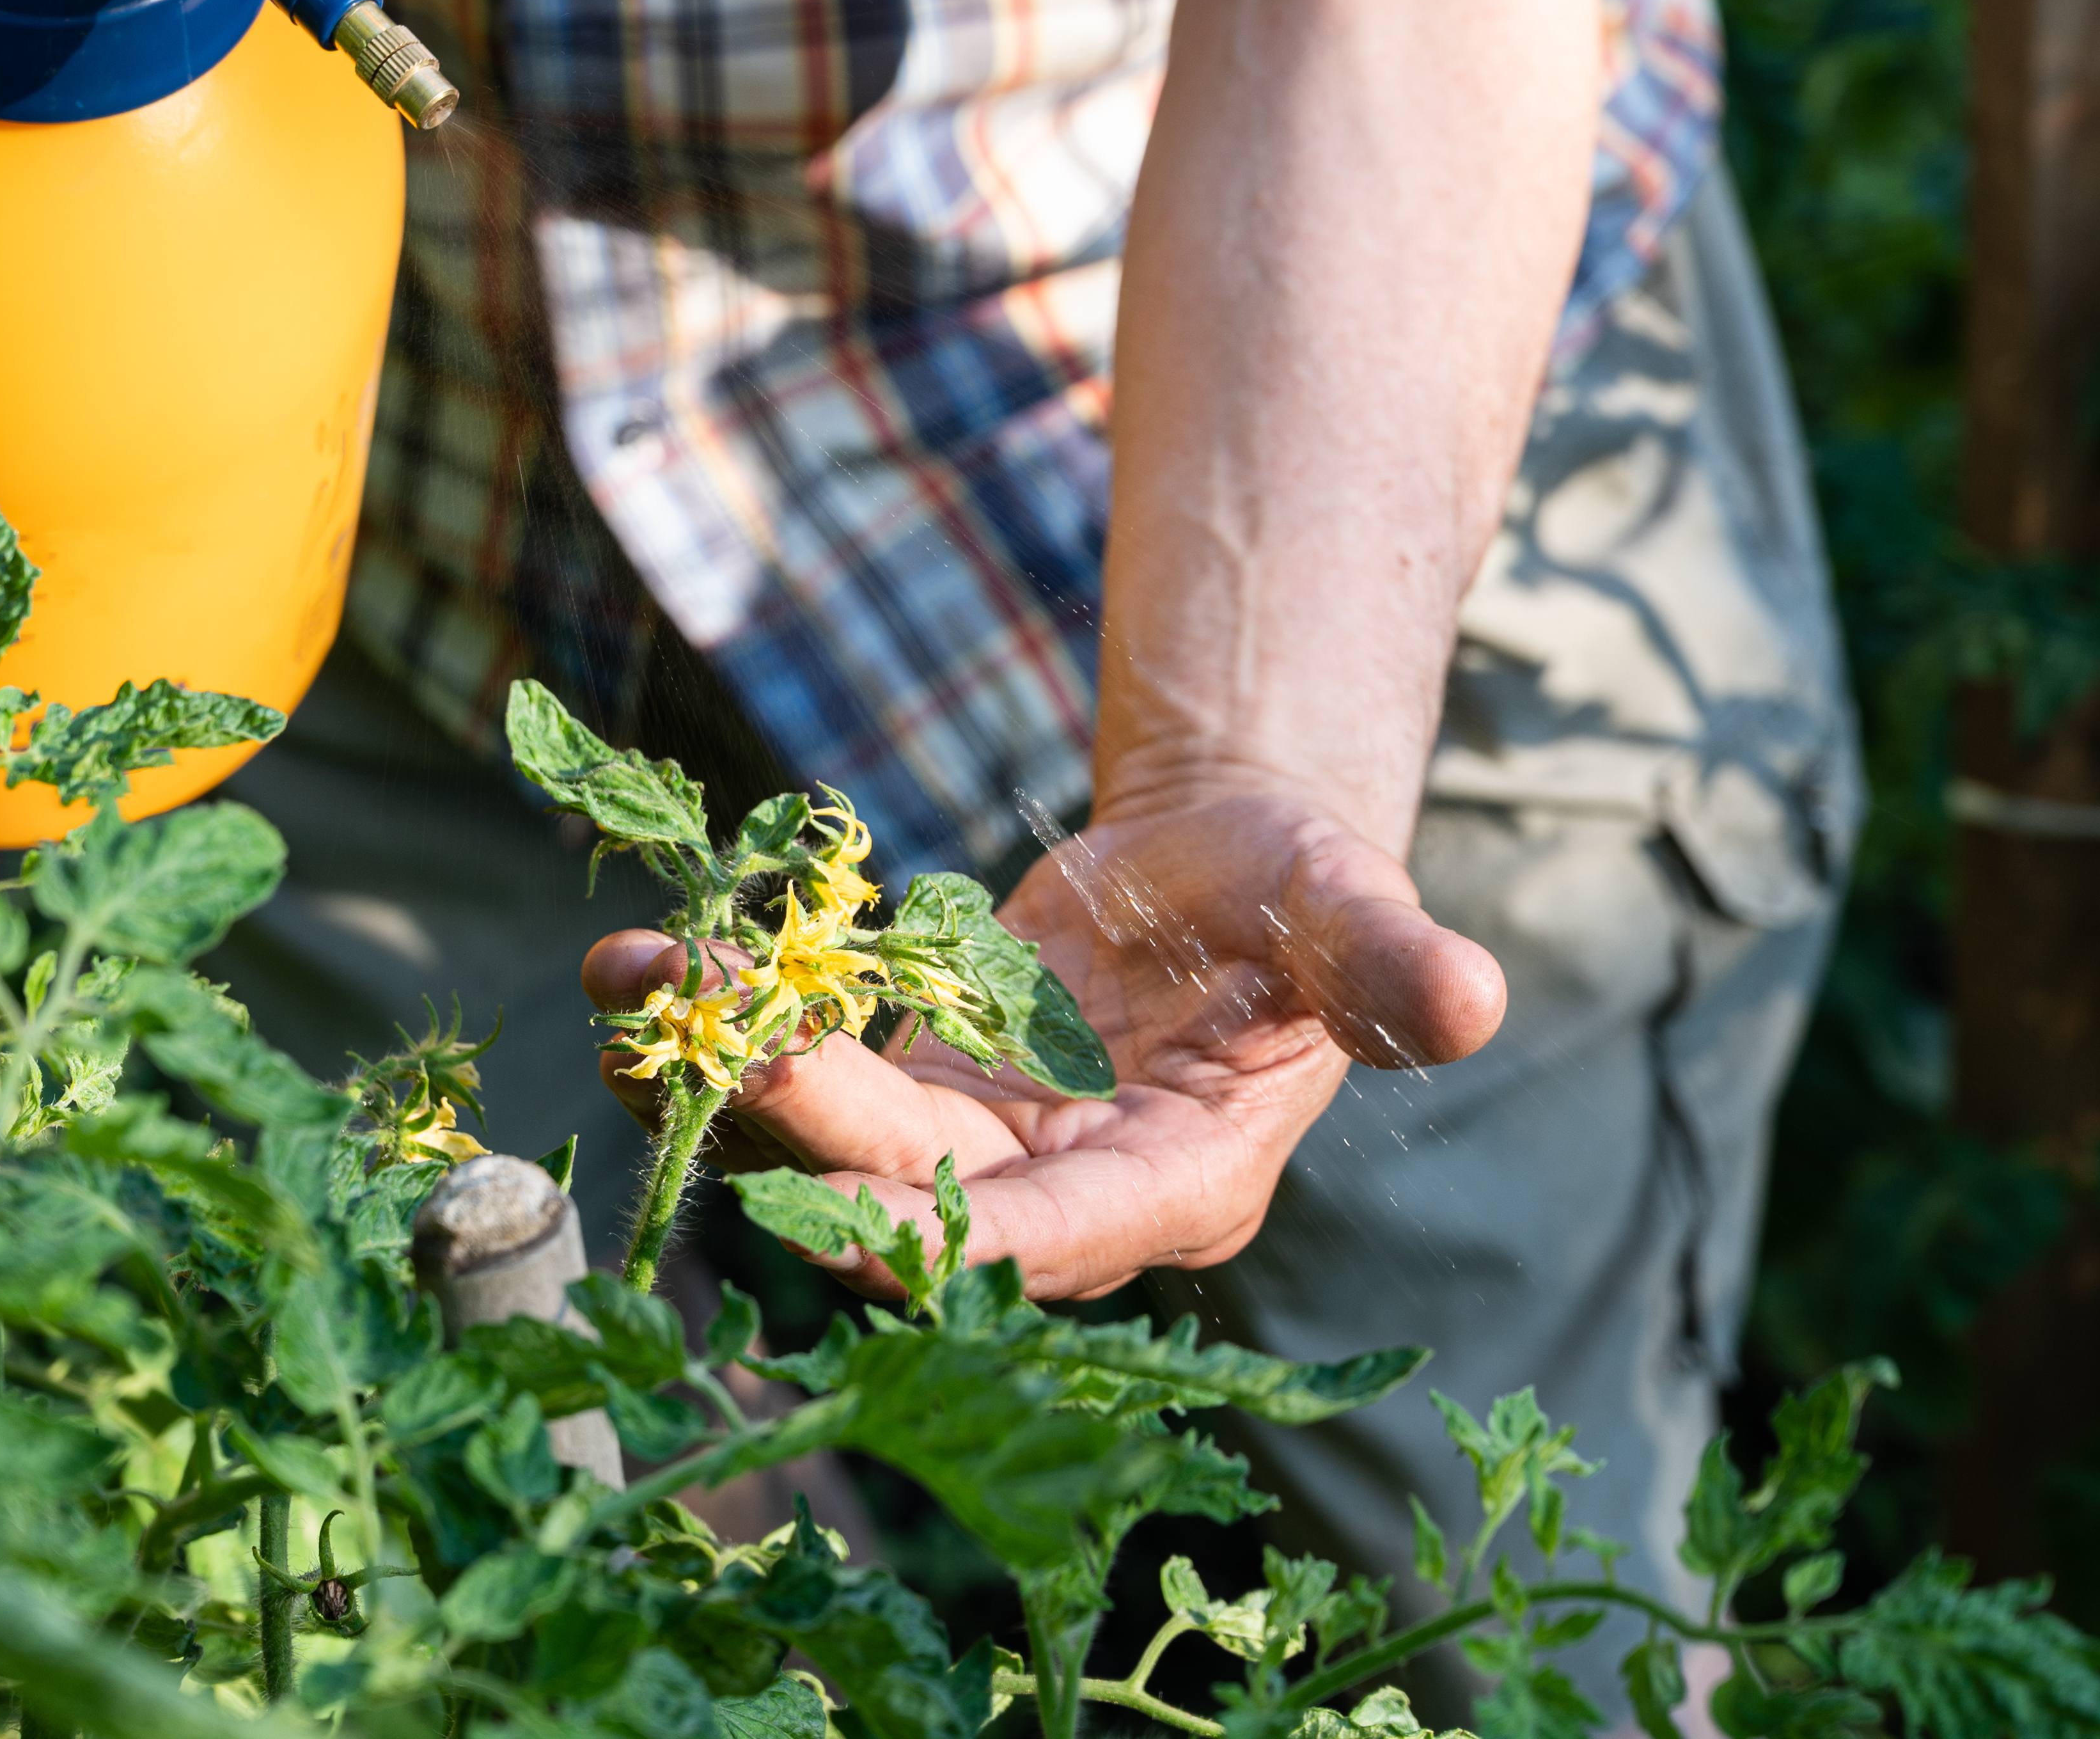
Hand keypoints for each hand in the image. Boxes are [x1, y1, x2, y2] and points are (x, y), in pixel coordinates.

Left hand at [581, 787, 1506, 1301]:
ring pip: (833, 1137)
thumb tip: (1472, 998)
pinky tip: (633, 970)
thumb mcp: (1350, 911)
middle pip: (913, 1190)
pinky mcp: (914, 1088)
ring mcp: (974, 1147)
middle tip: (698, 1049)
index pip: (1054, 1237)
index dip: (947, 1235)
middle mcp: (1058, 1195)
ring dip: (727, 1071)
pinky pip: (806, 1074)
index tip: (834, 1210)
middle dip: (798, 1133)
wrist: (1226, 863)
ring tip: (627, 991)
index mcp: (1173, 1182)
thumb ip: (1389, 968)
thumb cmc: (1302, 892)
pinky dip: (721, 1024)